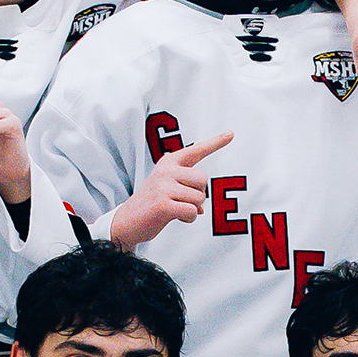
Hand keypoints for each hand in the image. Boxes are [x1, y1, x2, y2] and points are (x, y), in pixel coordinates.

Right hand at [108, 131, 230, 246]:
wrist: (126, 222)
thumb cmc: (150, 205)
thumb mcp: (167, 189)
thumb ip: (186, 189)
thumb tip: (202, 207)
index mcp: (168, 163)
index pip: (196, 150)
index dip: (215, 143)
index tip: (231, 134)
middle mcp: (166, 170)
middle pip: (203, 180)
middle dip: (198, 195)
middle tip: (180, 201)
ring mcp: (163, 186)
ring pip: (200, 198)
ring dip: (193, 209)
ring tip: (175, 210)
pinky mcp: (163, 204)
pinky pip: (193, 212)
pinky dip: (189, 219)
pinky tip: (175, 218)